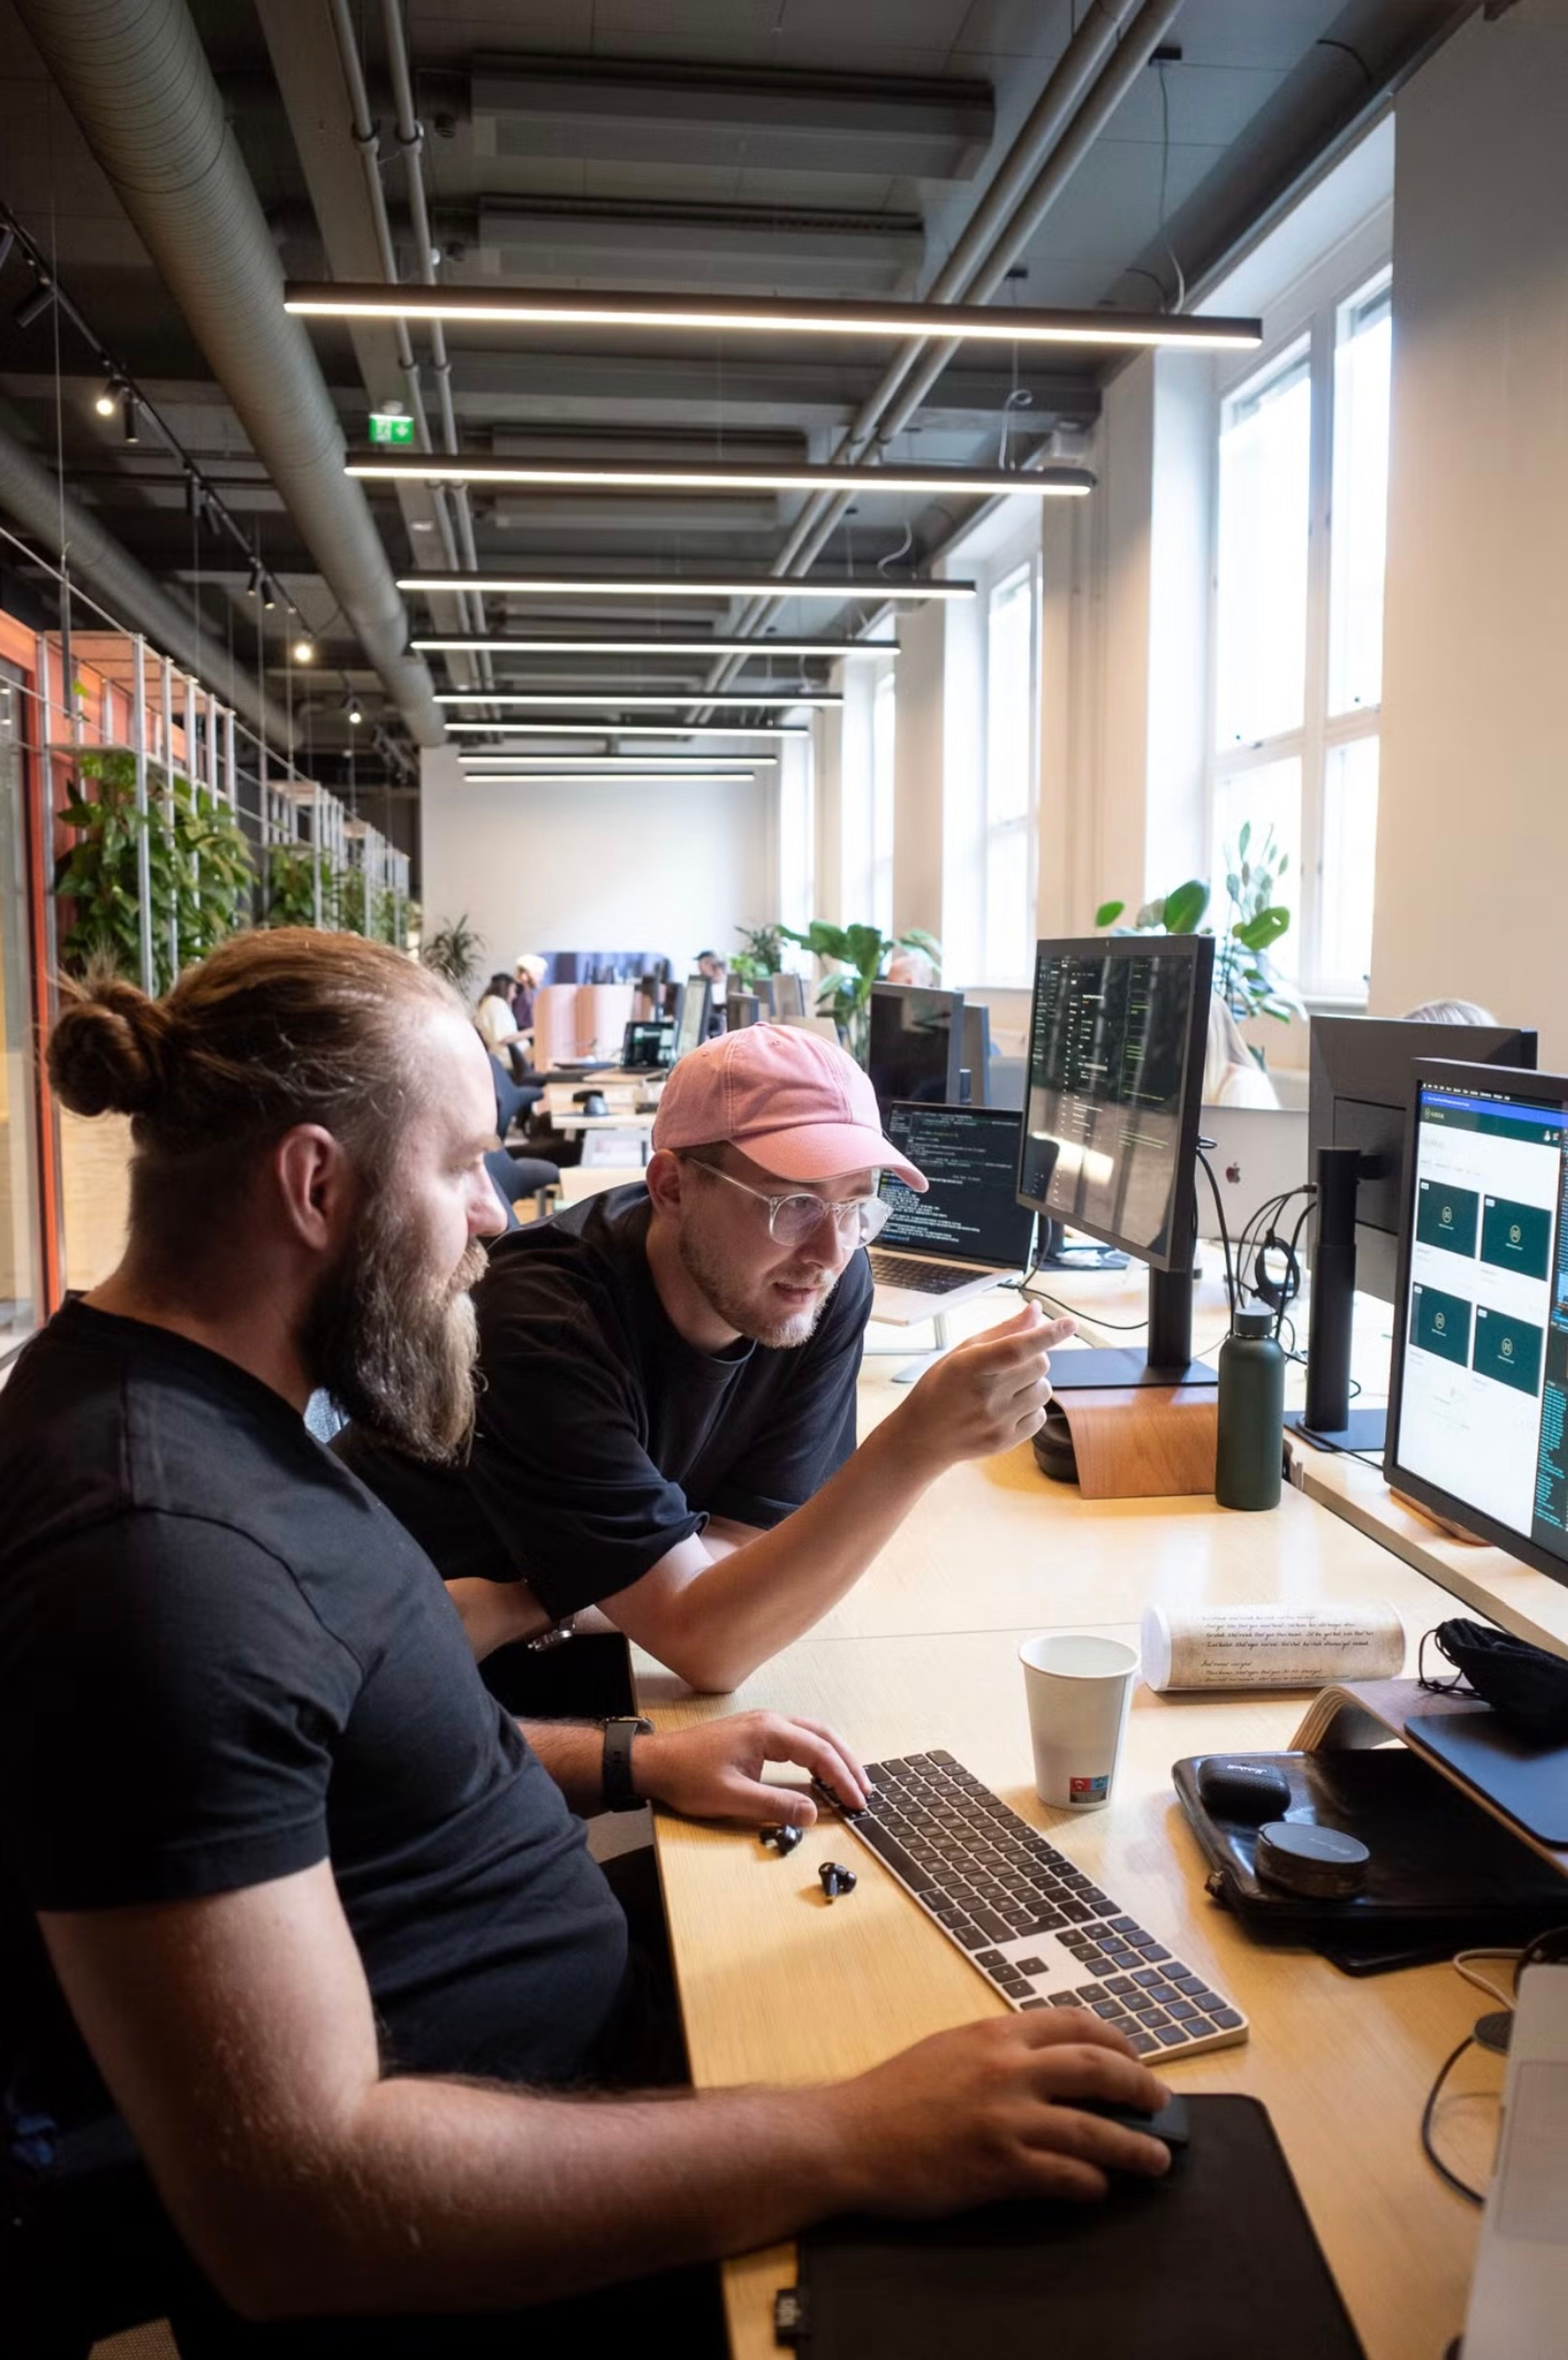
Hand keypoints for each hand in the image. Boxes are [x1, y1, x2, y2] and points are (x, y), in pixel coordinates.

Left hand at [632, 1711, 868, 1824]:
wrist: (655, 1762)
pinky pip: (797, 1738)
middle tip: (865, 1790)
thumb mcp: (733, 1798)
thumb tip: (813, 1813)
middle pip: (823, 1736)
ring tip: (851, 1781)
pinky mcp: (754, 1733)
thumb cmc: (688, 1777)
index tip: (857, 1802)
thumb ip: (775, 1805)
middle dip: (848, 1762)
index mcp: (769, 1732)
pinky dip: (816, 1753)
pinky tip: (819, 1772)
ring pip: (811, 1734)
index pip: (820, 1753)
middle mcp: (770, 1721)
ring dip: (834, 1756)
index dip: (843, 1778)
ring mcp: (762, 1725)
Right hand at [829, 2012, 1171, 2212]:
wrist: (850, 2137)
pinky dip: (1090, 2182)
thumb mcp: (951, 2048)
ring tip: (1156, 2159)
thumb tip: (1049, 2065)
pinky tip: (1099, 2188)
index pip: (1074, 2023)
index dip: (1116, 2040)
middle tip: (1161, 2105)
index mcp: (996, 2032)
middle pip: (1096, 2068)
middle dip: (1139, 2086)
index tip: (1136, 2059)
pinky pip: (1063, 2175)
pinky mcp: (998, 2167)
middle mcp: (1007, 2068)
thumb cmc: (895, 2094)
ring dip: (1133, 2145)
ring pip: (1091, 2128)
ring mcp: (1005, 2118)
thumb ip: (1000, 2051)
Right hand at [896, 1301, 1074, 1469]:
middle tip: (1013, 1362)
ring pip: (1045, 1390)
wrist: (924, 1435)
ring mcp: (997, 1421)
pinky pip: (1040, 1415)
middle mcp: (985, 1396)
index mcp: (970, 1366)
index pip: (1017, 1348)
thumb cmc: (943, 1386)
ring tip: (1007, 1387)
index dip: (1047, 1334)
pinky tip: (1007, 1407)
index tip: (1069, 1323)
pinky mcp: (1006, 1441)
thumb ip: (1003, 1331)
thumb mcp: (963, 1352)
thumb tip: (1037, 1310)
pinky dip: (1031, 1407)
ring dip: (1034, 1383)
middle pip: (1040, 1365)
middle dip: (1036, 1357)